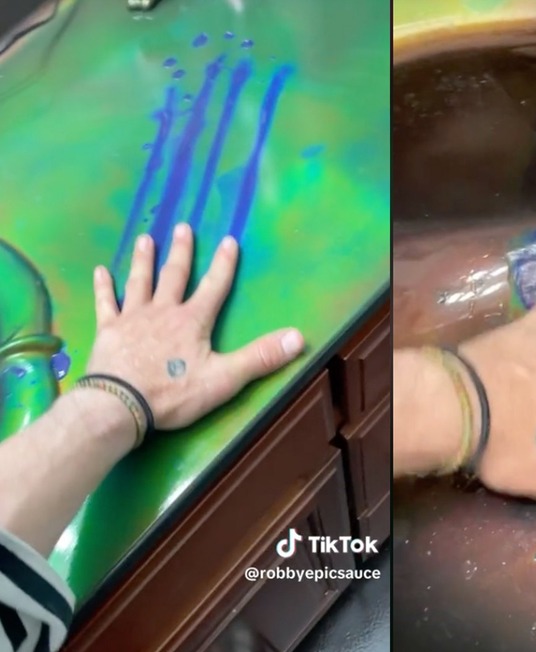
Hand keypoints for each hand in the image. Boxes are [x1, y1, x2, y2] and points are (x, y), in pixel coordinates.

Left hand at [86, 223, 304, 429]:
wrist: (119, 406)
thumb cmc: (174, 393)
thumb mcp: (225, 378)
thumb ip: (260, 357)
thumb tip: (299, 337)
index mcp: (193, 321)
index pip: (214, 287)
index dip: (223, 264)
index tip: (228, 240)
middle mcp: (163, 311)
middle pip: (174, 276)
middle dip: (181, 252)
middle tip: (182, 227)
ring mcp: (132, 318)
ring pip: (140, 282)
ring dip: (143, 261)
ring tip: (144, 239)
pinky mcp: (108, 331)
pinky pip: (105, 303)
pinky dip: (103, 287)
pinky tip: (100, 271)